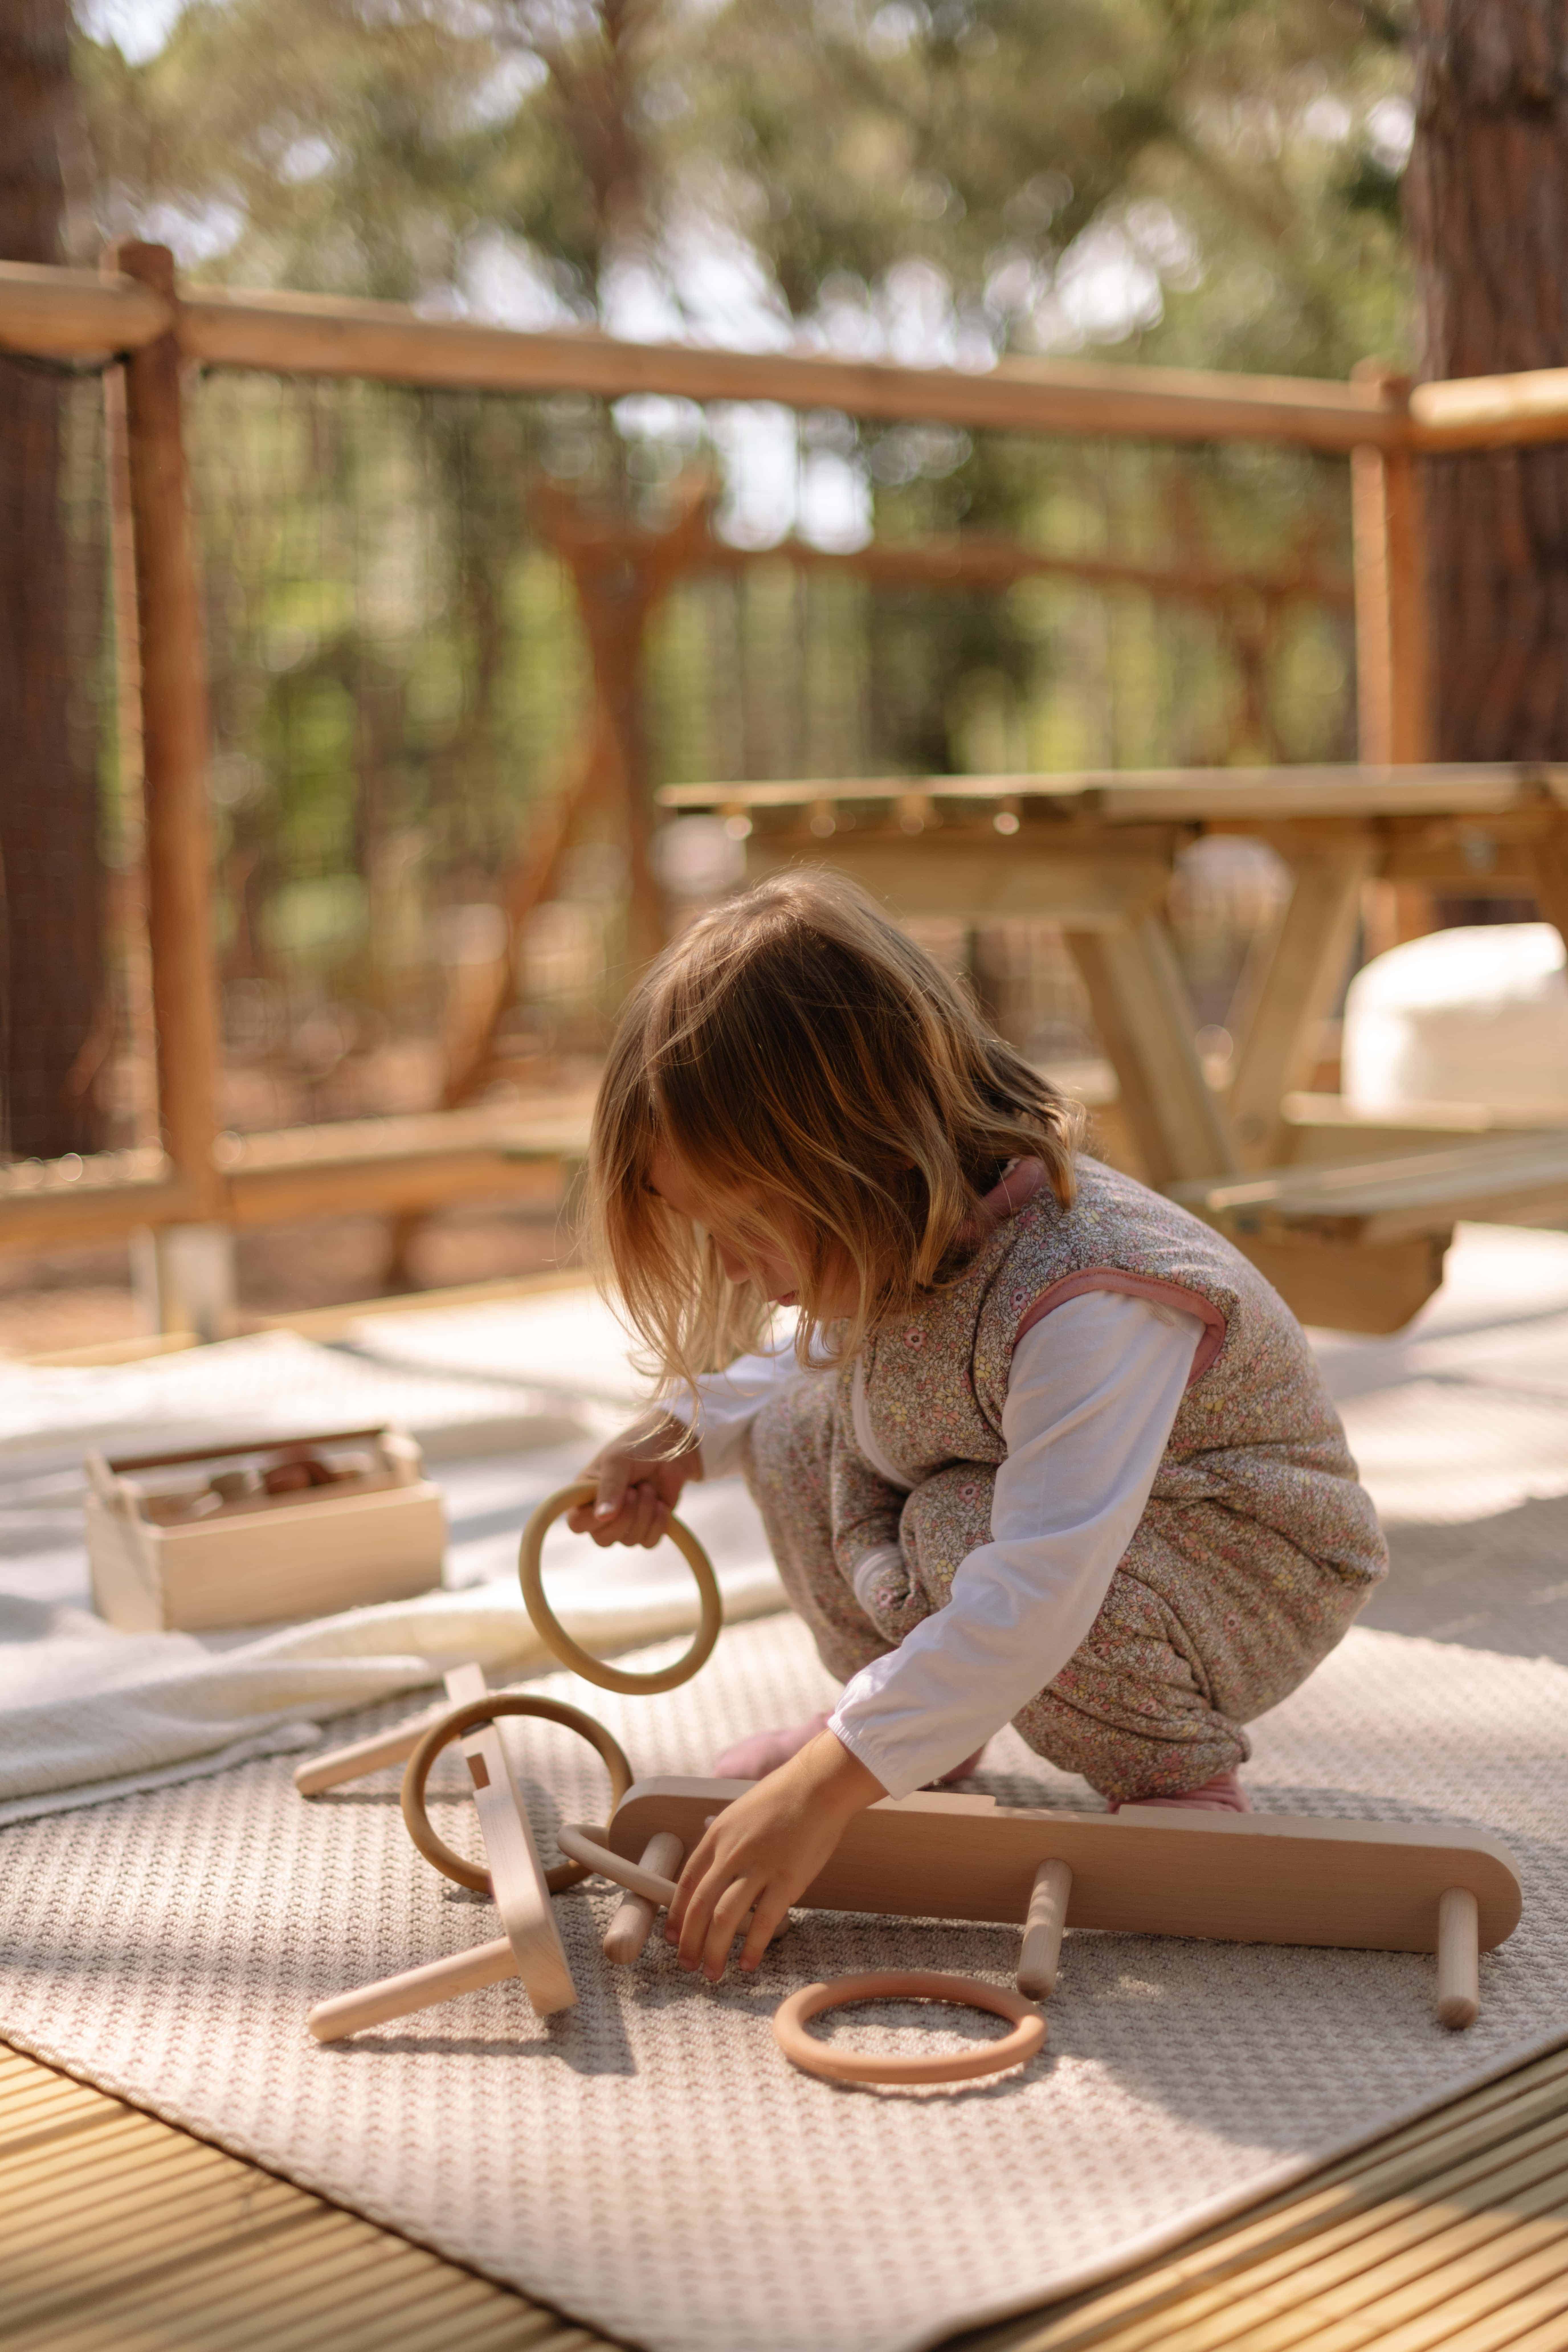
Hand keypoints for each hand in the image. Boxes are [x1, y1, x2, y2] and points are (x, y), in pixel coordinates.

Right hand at [565, 1410, 700, 1548]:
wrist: (672, 1448)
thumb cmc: (638, 1447)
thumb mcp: (618, 1460)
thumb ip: (609, 1487)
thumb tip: (602, 1517)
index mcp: (585, 1495)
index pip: (577, 1523)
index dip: (592, 1520)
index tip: (612, 1501)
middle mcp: (602, 1513)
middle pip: (603, 1539)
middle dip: (625, 1516)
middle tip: (635, 1490)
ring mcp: (625, 1522)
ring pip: (629, 1541)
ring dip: (644, 1513)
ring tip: (648, 1487)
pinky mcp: (648, 1527)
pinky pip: (649, 1542)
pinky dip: (658, 1524)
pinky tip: (661, 1504)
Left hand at [665, 1731, 883, 1980]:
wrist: (818, 1785)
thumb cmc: (784, 1797)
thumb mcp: (740, 1813)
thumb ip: (725, 1842)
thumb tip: (714, 1867)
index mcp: (717, 1835)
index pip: (686, 1882)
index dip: (676, 1914)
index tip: (672, 1937)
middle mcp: (732, 1853)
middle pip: (700, 1906)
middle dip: (690, 1941)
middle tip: (687, 1965)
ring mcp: (759, 1867)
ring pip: (725, 1918)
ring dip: (715, 1950)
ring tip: (713, 1973)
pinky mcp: (788, 1880)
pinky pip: (764, 1921)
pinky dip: (752, 1947)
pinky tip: (748, 1964)